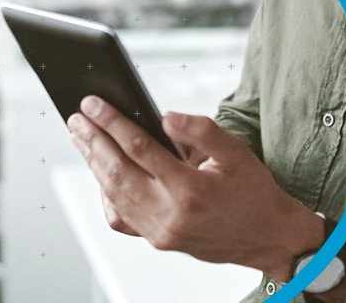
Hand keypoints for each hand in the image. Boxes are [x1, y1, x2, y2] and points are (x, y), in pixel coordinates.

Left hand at [67, 96, 320, 278]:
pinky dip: (106, 195)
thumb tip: (165, 116)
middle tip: (76, 117)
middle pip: (117, 172)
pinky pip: (121, 218)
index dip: (112, 122)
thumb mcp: (237, 152)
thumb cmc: (254, 192)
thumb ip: (201, 130)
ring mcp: (161, 232)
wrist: (268, 237)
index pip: (140, 148)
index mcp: (191, 189)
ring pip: (114, 195)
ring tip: (81, 139)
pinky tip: (101, 175)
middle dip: (93, 141)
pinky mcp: (158, 241)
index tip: (93, 104)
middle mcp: (171, 215)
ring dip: (93, 164)